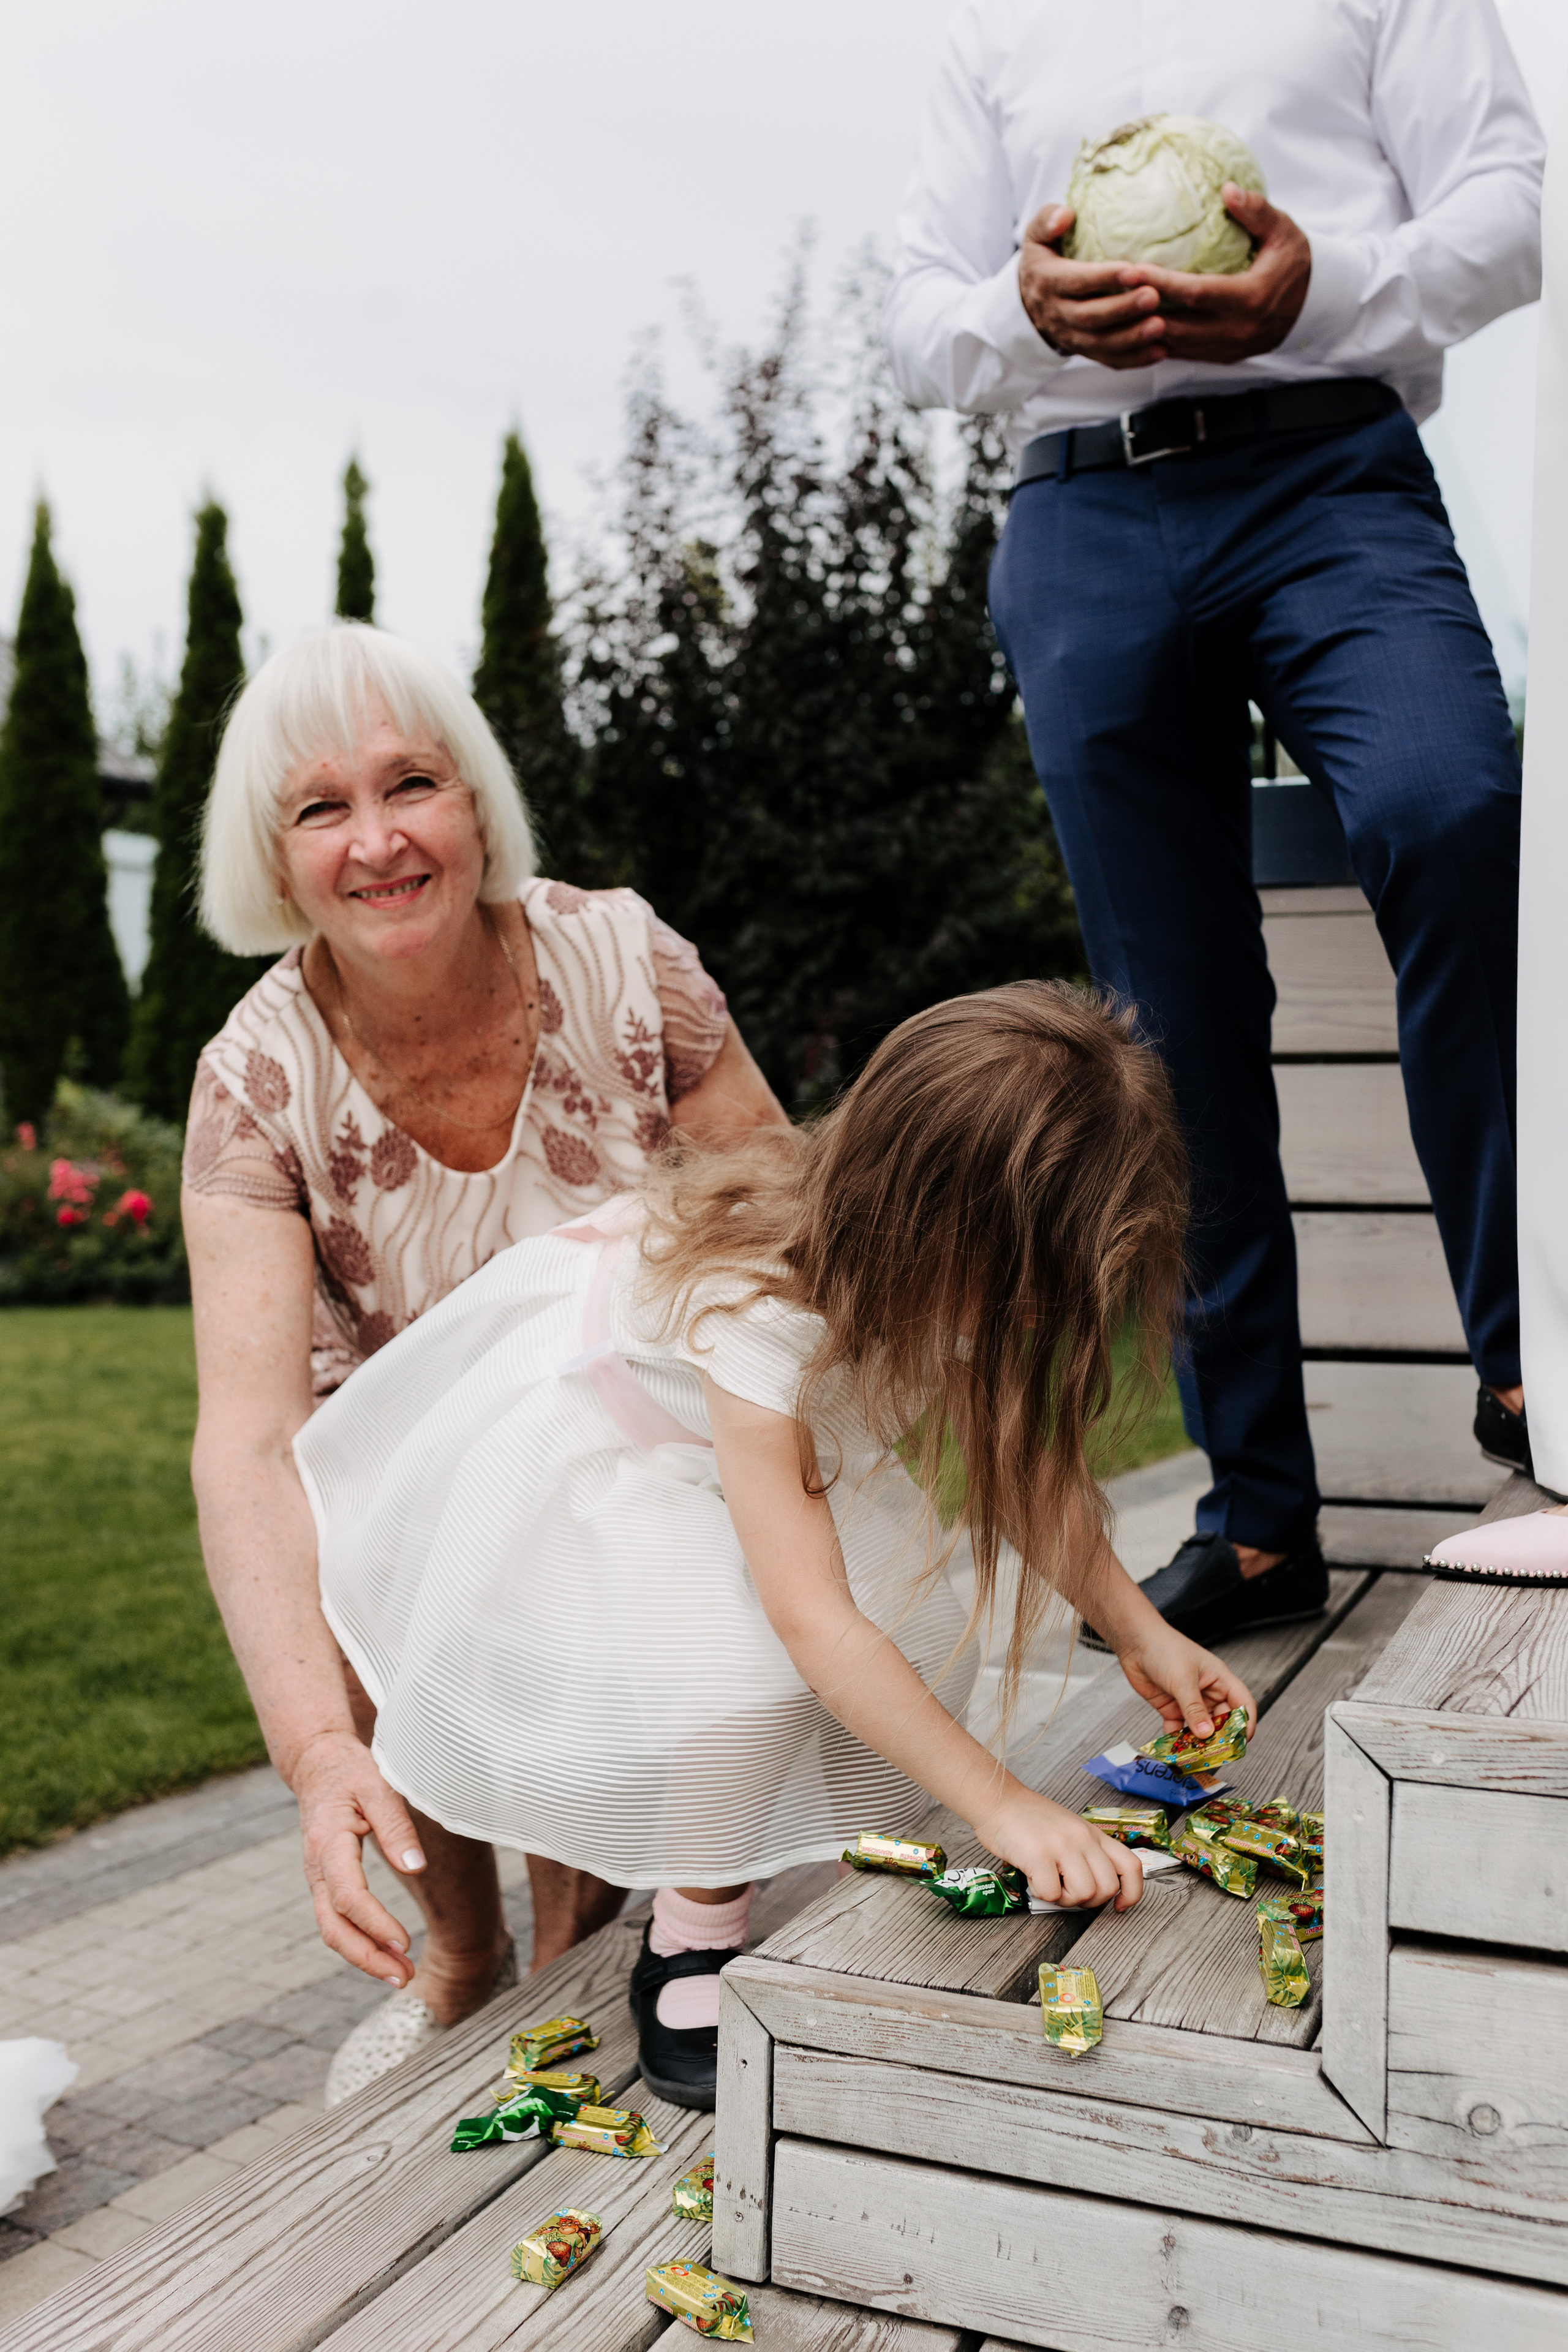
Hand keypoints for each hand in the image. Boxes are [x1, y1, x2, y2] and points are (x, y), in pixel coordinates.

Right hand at [292, 1730, 425, 1985]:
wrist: (318, 1766)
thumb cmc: (352, 1773)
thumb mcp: (379, 1787)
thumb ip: (397, 1827)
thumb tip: (417, 1870)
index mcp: (328, 1843)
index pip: (348, 1896)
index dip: (375, 1924)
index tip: (405, 1943)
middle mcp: (316, 1868)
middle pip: (334, 1926)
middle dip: (368, 1957)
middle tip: (406, 1977)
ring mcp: (317, 1879)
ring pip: (333, 1929)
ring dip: (366, 1957)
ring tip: (403, 1975)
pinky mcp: (325, 1883)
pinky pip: (338, 1920)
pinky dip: (360, 1942)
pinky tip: (387, 1954)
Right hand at [978, 1789, 1144, 1911]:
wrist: (998, 1800)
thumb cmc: (1029, 1819)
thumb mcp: (1069, 1829)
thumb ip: (1085, 1854)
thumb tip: (1091, 1893)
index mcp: (1093, 1833)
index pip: (1131, 1866)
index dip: (1131, 1893)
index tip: (1118, 1906)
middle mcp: (1083, 1838)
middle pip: (1107, 1887)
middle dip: (1088, 1901)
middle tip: (1067, 1892)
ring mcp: (1062, 1846)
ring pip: (1084, 1894)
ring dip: (1065, 1899)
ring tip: (1048, 1884)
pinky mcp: (1039, 1855)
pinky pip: (1051, 1894)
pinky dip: (1041, 1894)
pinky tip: (1032, 1878)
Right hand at [1018, 203, 1170, 370]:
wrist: (1029, 302)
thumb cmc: (1044, 260)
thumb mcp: (1036, 236)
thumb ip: (1047, 221)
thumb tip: (1066, 215)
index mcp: (1049, 282)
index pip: (1077, 282)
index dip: (1104, 278)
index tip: (1133, 270)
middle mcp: (1059, 314)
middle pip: (1091, 317)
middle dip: (1123, 309)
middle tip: (1154, 297)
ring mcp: (1073, 336)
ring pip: (1101, 343)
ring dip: (1132, 338)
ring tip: (1160, 326)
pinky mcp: (1087, 351)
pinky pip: (1109, 359)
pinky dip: (1135, 359)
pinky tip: (1160, 351)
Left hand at [1116, 1624, 1255, 1745]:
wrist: (1134, 1641)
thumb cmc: (1164, 1649)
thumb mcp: (1183, 1679)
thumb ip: (1194, 1708)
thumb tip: (1205, 1734)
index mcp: (1219, 1680)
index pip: (1243, 1704)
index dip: (1246, 1723)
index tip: (1241, 1743)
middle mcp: (1207, 1692)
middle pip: (1223, 1721)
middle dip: (1219, 1738)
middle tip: (1214, 1755)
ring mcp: (1189, 1701)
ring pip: (1200, 1728)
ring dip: (1198, 1742)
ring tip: (1193, 1756)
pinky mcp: (1171, 1708)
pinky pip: (1179, 1729)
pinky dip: (1177, 1740)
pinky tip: (1173, 1748)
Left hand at [1117, 186, 1310, 363]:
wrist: (1315, 306)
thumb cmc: (1297, 263)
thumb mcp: (1284, 231)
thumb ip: (1257, 211)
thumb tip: (1227, 188)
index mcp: (1249, 299)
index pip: (1196, 294)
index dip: (1162, 284)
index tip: (1131, 269)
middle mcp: (1235, 331)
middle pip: (1176, 326)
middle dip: (1139, 313)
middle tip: (1108, 294)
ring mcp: (1226, 349)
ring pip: (1173, 347)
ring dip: (1141, 332)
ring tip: (1111, 312)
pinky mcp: (1220, 357)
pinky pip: (1180, 354)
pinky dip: (1155, 342)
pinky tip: (1131, 327)